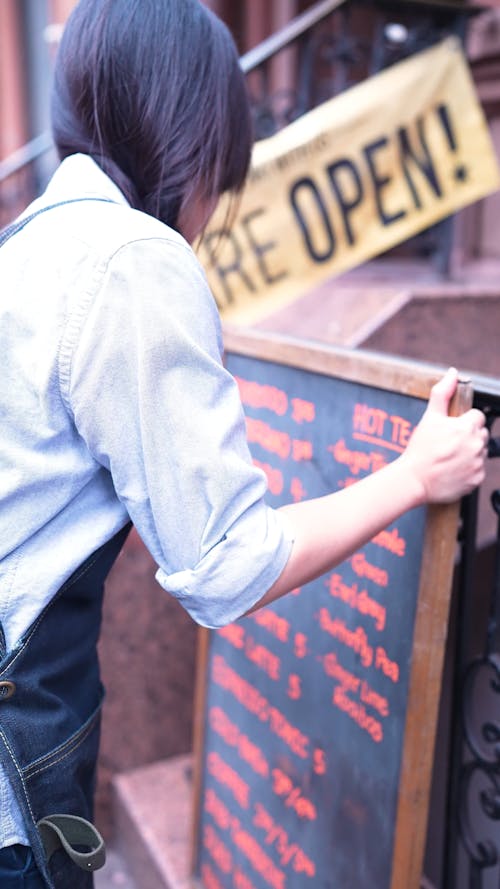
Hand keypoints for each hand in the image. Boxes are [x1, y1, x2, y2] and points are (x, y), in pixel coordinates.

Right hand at [400, 367, 487, 504]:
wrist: (414, 480)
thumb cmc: (420, 449)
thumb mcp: (429, 417)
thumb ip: (443, 393)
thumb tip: (452, 374)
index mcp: (467, 427)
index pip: (477, 417)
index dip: (464, 421)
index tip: (452, 430)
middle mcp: (476, 445)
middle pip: (480, 434)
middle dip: (468, 436)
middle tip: (449, 444)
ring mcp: (477, 463)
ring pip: (480, 452)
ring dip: (469, 452)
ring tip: (450, 457)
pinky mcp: (477, 479)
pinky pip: (478, 470)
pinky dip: (468, 470)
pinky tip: (453, 469)